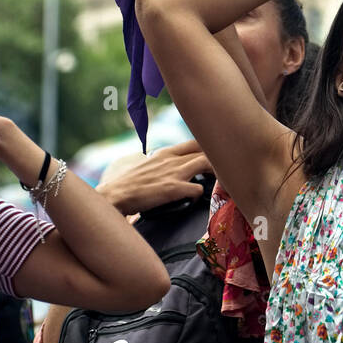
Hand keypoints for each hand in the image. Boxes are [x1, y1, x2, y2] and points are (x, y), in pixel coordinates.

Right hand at [96, 139, 212, 214]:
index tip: (218, 157)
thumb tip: (174, 169)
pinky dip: (201, 195)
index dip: (210, 149)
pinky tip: (196, 200)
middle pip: (206, 151)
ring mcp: (173, 173)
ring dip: (217, 174)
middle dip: (220, 160)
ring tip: (222, 184)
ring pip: (206, 163)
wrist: (113, 195)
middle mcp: (172, 160)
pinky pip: (198, 189)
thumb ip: (163, 165)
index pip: (195, 143)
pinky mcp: (172, 189)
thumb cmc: (129, 184)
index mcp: (165, 154)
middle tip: (228, 172)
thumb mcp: (148, 167)